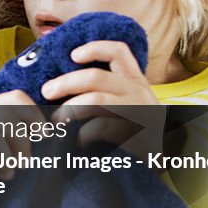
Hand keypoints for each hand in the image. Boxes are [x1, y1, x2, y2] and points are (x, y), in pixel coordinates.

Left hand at [44, 40, 163, 154]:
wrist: (161, 159)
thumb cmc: (134, 128)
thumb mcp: (125, 102)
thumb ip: (103, 89)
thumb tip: (61, 83)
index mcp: (134, 80)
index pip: (119, 51)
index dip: (95, 48)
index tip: (72, 55)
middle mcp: (138, 91)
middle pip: (96, 77)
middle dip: (65, 83)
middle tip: (46, 92)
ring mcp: (139, 112)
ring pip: (96, 100)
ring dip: (69, 108)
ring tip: (56, 119)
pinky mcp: (137, 134)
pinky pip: (101, 127)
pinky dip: (83, 133)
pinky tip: (77, 140)